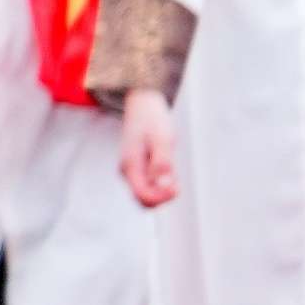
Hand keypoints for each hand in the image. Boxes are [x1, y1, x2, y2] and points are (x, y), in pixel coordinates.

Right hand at [119, 87, 181, 211]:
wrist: (142, 104)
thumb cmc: (152, 119)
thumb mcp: (162, 139)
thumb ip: (162, 163)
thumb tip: (164, 185)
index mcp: (130, 165)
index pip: (143, 196)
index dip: (161, 197)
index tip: (176, 187)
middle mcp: (128, 171)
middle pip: (143, 200)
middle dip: (162, 197)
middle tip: (176, 182)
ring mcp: (132, 169)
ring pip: (147, 193)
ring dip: (163, 190)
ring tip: (173, 171)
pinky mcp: (138, 167)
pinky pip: (149, 184)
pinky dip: (162, 183)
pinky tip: (169, 170)